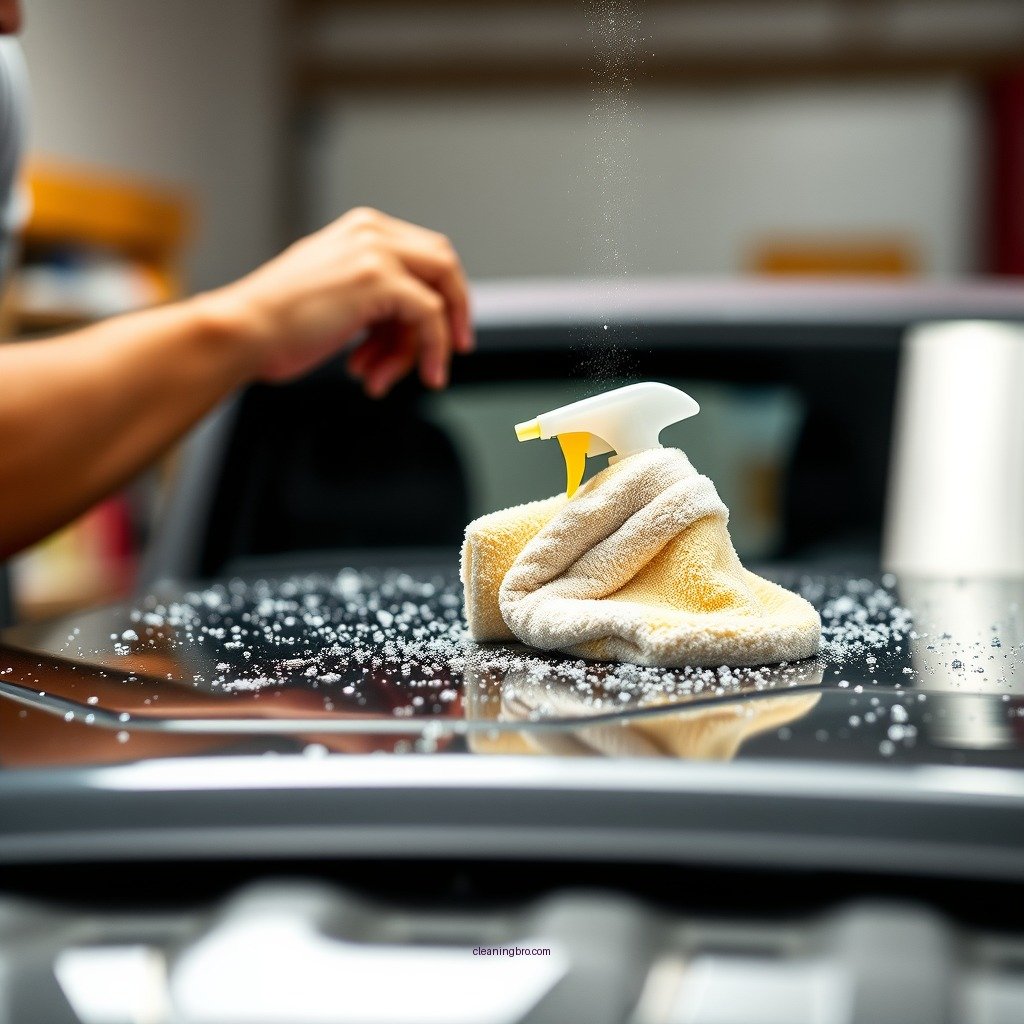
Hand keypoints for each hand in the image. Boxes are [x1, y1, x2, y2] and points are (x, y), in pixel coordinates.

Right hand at [217, 207, 473, 394]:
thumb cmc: (275, 327)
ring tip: (380, 377)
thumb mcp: (334, 298)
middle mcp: (371, 232)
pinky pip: (431, 317)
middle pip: (444, 266)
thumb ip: (373, 300)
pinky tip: (402, 377)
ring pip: (440, 297)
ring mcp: (377, 252)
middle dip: (449, 316)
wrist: (243, 333)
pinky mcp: (380, 280)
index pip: (425, 256)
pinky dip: (430, 351)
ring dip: (417, 349)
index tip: (442, 336)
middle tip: (445, 355)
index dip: (440, 297)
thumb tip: (412, 330)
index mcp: (360, 230)